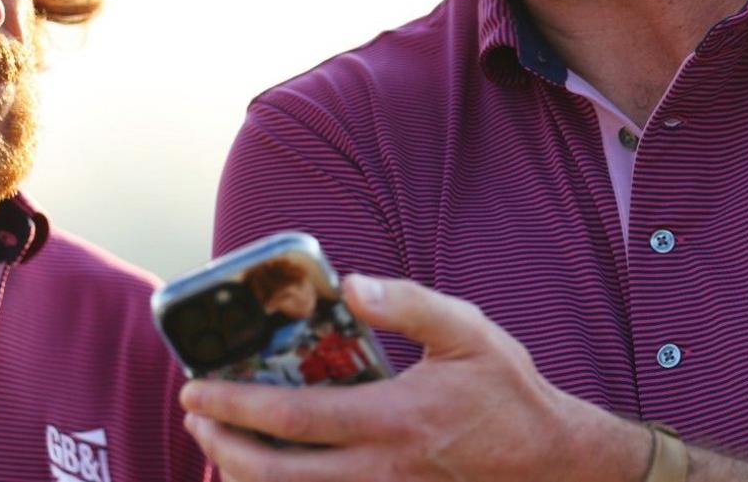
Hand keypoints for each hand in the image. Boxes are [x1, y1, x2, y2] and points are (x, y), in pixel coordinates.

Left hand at [179, 274, 651, 481]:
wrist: (554, 460)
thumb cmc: (509, 391)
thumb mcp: (469, 331)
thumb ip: (410, 304)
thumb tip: (351, 284)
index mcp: (392, 420)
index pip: (292, 416)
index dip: (235, 405)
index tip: (195, 388)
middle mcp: (380, 470)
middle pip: (276, 474)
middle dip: (223, 446)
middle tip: (194, 416)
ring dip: (245, 475)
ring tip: (219, 441)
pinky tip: (267, 469)